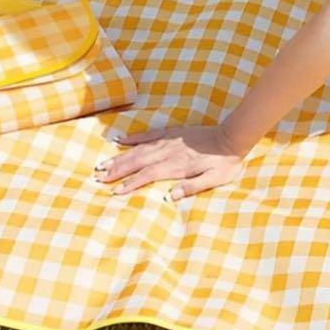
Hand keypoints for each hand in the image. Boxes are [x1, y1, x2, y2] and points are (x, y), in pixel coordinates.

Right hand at [94, 123, 245, 200]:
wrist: (232, 137)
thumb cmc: (224, 163)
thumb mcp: (214, 180)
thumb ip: (192, 187)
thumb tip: (169, 197)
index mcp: (177, 166)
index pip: (148, 176)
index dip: (131, 183)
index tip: (115, 191)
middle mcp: (168, 152)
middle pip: (138, 162)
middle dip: (117, 170)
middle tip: (98, 177)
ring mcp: (168, 141)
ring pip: (139, 149)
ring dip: (120, 157)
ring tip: (103, 163)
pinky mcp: (171, 132)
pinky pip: (149, 134)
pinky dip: (134, 137)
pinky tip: (121, 140)